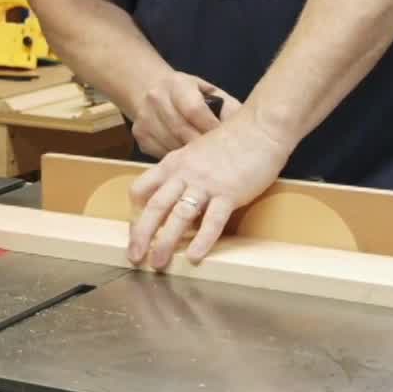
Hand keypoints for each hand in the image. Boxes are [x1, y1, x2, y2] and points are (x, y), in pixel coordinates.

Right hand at [124, 71, 241, 157]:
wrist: (149, 87)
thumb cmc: (189, 93)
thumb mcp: (209, 92)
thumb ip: (227, 108)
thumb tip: (248, 131)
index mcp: (177, 83)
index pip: (194, 110)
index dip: (210, 128)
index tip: (226, 142)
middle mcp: (156, 98)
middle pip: (182, 130)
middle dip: (202, 148)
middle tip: (220, 162)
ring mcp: (145, 117)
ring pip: (171, 146)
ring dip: (190, 159)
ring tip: (207, 167)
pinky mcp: (139, 135)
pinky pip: (161, 155)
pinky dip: (177, 162)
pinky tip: (189, 163)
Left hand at [125, 111, 292, 269]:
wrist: (259, 128)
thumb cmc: (231, 141)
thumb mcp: (195, 152)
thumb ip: (182, 171)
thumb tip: (174, 194)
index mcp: (173, 163)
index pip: (142, 188)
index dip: (135, 212)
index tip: (133, 231)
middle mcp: (184, 174)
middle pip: (155, 206)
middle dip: (141, 234)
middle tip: (134, 257)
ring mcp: (206, 184)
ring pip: (179, 216)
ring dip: (166, 242)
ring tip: (158, 264)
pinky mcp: (229, 193)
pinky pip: (212, 221)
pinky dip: (202, 240)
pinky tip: (195, 257)